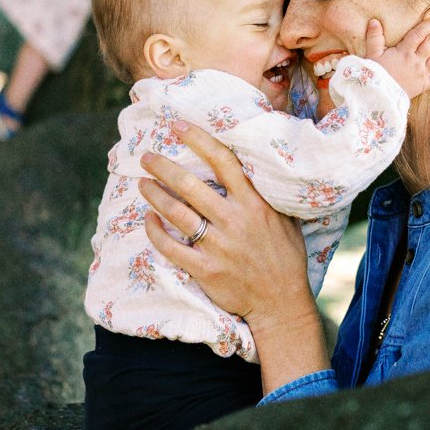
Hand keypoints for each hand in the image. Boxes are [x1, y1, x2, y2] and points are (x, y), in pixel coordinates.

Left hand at [140, 122, 330, 391]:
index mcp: (255, 203)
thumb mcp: (287, 219)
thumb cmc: (285, 258)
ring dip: (155, 195)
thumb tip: (261, 162)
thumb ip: (270, 193)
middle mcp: (235, 220)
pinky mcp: (205, 270)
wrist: (281, 303)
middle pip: (191, 185)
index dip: (198, 139)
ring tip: (142, 183)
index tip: (177, 126)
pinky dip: (156, 232)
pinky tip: (148, 220)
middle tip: (146, 157)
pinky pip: (171, 247)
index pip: (223, 161)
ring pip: (177, 213)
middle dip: (164, 167)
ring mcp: (219, 246)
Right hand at [363, 18, 429, 98]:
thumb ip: (374, 37)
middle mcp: (416, 62)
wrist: (378, 96)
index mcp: (404, 52)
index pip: (418, 35)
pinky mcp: (422, 86)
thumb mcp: (372, 54)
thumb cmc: (374, 74)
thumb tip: (374, 21)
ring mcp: (421, 74)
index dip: (427, 26)